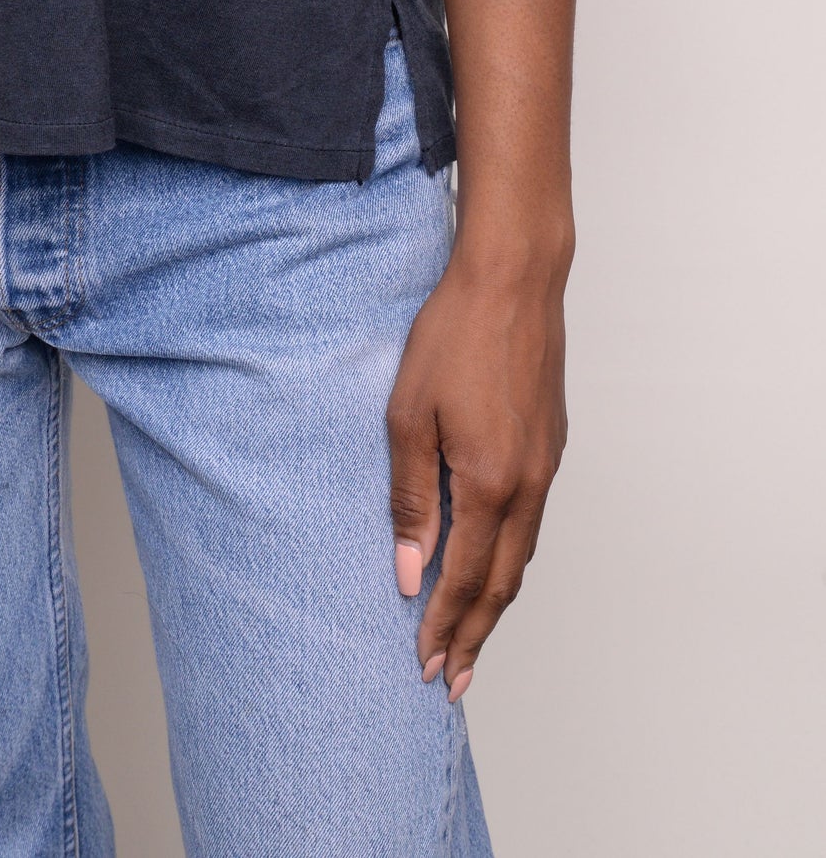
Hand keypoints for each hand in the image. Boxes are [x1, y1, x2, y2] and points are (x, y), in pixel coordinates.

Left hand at [386, 249, 566, 699]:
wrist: (512, 280)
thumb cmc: (452, 336)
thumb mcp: (408, 416)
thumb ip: (411, 499)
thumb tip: (410, 574)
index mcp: (490, 483)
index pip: (464, 579)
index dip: (445, 628)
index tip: (426, 667)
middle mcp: (527, 484)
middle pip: (503, 583)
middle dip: (476, 636)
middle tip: (453, 680)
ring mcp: (546, 465)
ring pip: (522, 555)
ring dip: (496, 602)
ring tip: (472, 637)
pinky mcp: (551, 444)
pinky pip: (532, 522)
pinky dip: (511, 558)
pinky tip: (493, 563)